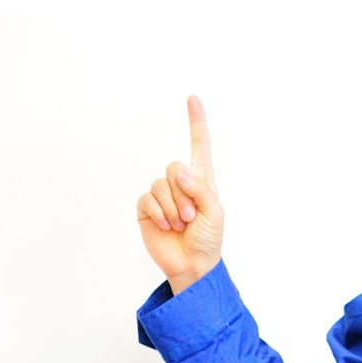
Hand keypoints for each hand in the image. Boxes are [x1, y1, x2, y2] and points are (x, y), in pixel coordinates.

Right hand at [136, 95, 224, 293]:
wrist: (191, 264)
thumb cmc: (208, 239)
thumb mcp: (214, 212)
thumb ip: (199, 188)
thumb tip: (178, 172)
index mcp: (202, 180)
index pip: (199, 145)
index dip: (196, 122)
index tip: (193, 98)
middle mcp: (180, 183)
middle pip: (174, 167)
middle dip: (184, 194)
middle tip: (192, 217)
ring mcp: (162, 195)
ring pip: (161, 184)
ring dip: (173, 208)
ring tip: (181, 225)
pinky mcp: (147, 208)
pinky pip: (147, 199)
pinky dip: (159, 213)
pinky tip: (166, 225)